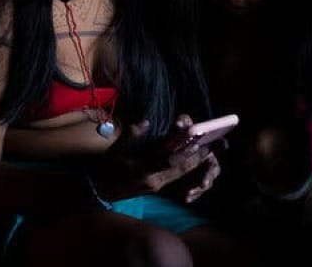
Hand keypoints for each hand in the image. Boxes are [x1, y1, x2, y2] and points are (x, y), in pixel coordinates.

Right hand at [88, 118, 216, 201]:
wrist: (99, 190)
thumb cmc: (106, 167)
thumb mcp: (115, 149)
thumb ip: (131, 135)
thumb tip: (146, 122)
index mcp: (144, 169)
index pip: (170, 159)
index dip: (186, 150)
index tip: (198, 139)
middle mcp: (154, 180)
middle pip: (181, 168)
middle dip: (197, 157)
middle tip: (212, 145)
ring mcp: (156, 186)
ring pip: (180, 174)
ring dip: (193, 163)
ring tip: (207, 152)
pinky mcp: (156, 188)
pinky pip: (175, 179)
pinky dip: (185, 169)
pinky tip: (193, 161)